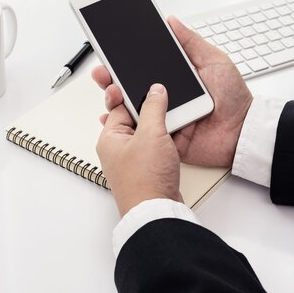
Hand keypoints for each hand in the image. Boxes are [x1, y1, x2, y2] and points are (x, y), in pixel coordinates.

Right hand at [92, 15, 252, 167]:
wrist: (244, 131)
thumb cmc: (234, 96)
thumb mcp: (214, 61)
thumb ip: (191, 42)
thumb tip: (170, 20)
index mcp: (174, 79)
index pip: (143, 69)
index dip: (125, 63)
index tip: (110, 55)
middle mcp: (165, 99)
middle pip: (132, 90)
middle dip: (113, 81)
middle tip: (103, 74)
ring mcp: (164, 119)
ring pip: (133, 112)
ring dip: (117, 103)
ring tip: (109, 94)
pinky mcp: (166, 139)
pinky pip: (142, 136)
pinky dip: (126, 131)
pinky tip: (112, 122)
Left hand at [96, 83, 182, 216]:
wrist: (158, 212)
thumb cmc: (145, 181)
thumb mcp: (151, 134)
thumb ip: (153, 107)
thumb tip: (155, 90)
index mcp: (110, 138)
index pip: (119, 106)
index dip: (131, 92)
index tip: (141, 80)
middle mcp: (120, 149)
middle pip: (136, 118)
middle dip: (150, 107)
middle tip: (162, 94)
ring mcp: (136, 159)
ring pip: (150, 132)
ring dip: (164, 122)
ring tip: (175, 109)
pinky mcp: (151, 169)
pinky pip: (161, 146)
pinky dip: (171, 137)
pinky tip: (182, 129)